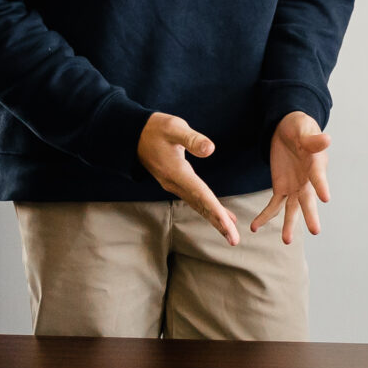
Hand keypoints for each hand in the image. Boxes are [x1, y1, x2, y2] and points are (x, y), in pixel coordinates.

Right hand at [139, 112, 238, 243]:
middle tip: (234, 240)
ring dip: (214, 220)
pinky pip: (194, 201)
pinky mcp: (175, 183)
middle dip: (218, 223)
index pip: (200, 194)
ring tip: (231, 233)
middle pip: (201, 206)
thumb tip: (210, 149)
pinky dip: (207, 210)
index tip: (227, 225)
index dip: (215, 210)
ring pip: (198, 206)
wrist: (133, 135)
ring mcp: (174, 185)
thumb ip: (192, 139)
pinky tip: (219, 215)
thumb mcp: (174, 128)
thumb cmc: (155, 129)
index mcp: (177, 172)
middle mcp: (175, 183)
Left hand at [252, 111, 332, 243]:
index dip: (322, 185)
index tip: (326, 198)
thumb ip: (312, 139)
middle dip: (310, 215)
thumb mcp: (304, 129)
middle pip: (308, 199)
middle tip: (315, 230)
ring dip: (289, 224)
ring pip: (292, 208)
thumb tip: (327, 140)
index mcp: (316, 164)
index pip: (318, 176)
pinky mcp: (281, 188)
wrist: (287, 130)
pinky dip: (265, 216)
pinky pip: (273, 205)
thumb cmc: (300, 128)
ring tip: (286, 240)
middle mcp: (308, 180)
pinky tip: (254, 227)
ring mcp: (295, 187)